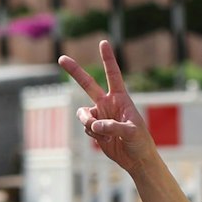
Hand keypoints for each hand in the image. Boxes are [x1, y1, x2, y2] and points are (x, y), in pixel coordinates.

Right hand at [56, 41, 155, 173]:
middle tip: (61, 58)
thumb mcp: (132, 132)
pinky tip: (106, 140)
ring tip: (101, 132)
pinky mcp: (94, 128)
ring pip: (83, 113)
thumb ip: (113, 126)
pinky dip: (93, 135)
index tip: (103, 42)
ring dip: (87, 122)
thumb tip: (94, 124)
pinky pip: (86, 127)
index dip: (108, 59)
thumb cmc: (140, 141)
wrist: (136, 159)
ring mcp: (99, 115)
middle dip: (74, 71)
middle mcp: (108, 103)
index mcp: (121, 98)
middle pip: (87, 84)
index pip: (113, 75)